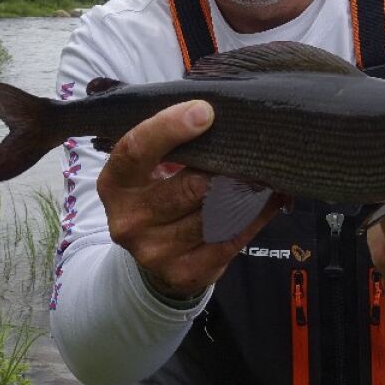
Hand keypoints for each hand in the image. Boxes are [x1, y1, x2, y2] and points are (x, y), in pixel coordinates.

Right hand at [97, 100, 280, 301]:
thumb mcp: (151, 166)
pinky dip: (255, 216)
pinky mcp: (183, 272)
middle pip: (188, 187)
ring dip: (246, 192)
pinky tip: (269, 199)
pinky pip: (231, 239)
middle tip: (254, 149)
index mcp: (115, 183)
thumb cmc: (159, 192)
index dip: (169, 127)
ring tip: (265, 173)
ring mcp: (154, 251)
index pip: (136, 150)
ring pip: (215, 214)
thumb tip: (217, 113)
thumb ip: (172, 141)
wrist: (154, 254)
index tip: (205, 112)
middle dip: (225, 167)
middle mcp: (128, 219)